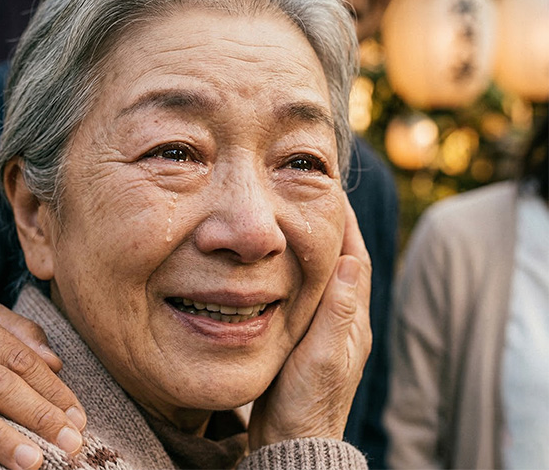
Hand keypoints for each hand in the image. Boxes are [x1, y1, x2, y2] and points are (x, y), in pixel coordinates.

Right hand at [248, 193, 371, 446]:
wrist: (291, 440)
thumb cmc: (308, 402)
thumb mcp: (324, 354)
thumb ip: (338, 309)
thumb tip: (352, 259)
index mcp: (353, 321)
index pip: (356, 260)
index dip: (347, 225)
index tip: (332, 193)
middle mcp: (343, 322)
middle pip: (340, 264)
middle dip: (330, 230)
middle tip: (311, 198)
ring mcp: (324, 331)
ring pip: (320, 278)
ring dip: (312, 248)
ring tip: (293, 221)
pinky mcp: (304, 341)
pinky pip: (302, 294)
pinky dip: (294, 272)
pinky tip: (275, 265)